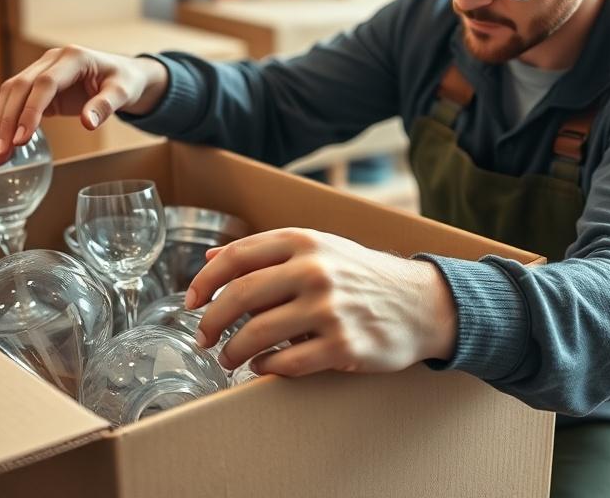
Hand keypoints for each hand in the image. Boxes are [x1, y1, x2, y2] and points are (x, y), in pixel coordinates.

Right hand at [0, 45, 167, 164]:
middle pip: (20, 86)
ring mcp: (42, 69)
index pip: (44, 83)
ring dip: (0, 123)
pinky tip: (1, 143)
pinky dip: (7, 121)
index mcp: (74, 57)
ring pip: (12, 93)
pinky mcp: (39, 85)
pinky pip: (17, 101)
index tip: (21, 137)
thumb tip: (87, 124)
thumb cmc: (126, 81)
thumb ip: (106, 106)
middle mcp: (52, 59)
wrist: (126, 74)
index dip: (31, 110)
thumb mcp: (124, 93)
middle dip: (7, 120)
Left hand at [186, 228, 456, 376]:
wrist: (420, 303)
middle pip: (240, 296)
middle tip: (202, 338)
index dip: (204, 281)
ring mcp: (329, 308)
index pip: (237, 257)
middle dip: (211, 322)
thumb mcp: (318, 249)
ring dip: (233, 352)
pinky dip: (266, 368)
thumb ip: (267, 253)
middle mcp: (314, 270)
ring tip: (228, 359)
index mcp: (304, 241)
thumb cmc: (361, 276)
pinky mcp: (342, 345)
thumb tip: (212, 258)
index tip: (190, 301)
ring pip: (257, 334)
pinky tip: (262, 367)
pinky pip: (287, 362)